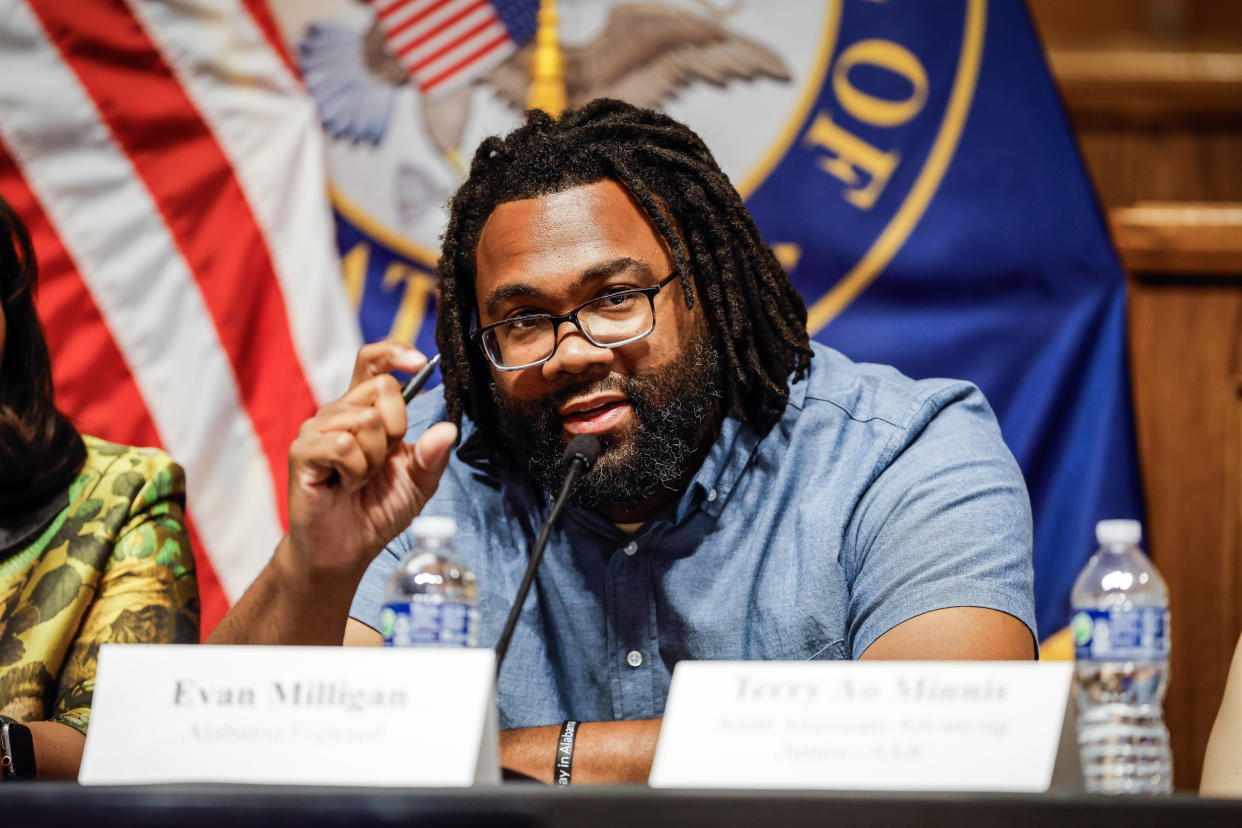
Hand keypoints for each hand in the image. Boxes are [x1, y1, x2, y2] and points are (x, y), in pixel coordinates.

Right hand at [284, 342, 456, 576]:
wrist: (346, 549)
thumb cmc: (377, 510)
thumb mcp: (419, 482)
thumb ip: (433, 456)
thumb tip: (448, 429)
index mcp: (364, 410)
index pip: (373, 361)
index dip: (394, 352)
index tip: (420, 361)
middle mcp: (338, 412)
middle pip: (381, 388)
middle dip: (396, 429)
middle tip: (382, 462)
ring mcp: (316, 430)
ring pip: (365, 419)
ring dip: (374, 458)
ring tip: (361, 479)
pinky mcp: (302, 451)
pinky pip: (343, 443)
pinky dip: (355, 469)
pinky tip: (345, 485)